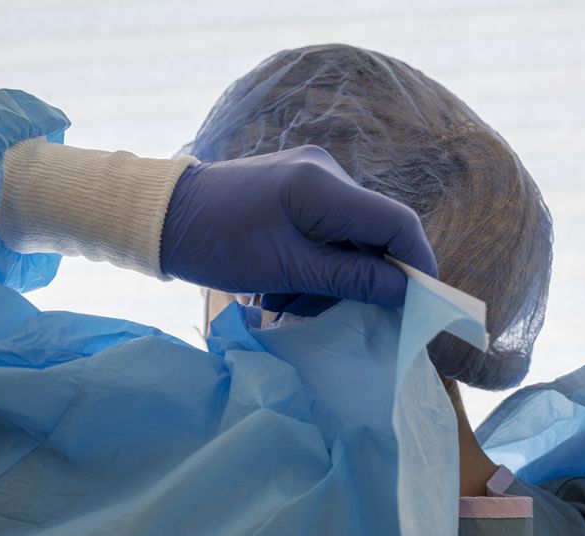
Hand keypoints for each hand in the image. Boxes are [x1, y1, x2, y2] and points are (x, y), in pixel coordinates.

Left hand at [160, 145, 436, 306]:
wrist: (161, 215)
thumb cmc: (215, 244)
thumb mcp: (284, 271)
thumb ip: (349, 279)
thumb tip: (405, 293)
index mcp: (322, 187)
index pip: (397, 223)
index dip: (418, 265)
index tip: (423, 305)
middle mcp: (326, 172)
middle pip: (377, 231)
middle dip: (367, 279)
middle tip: (347, 316)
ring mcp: (313, 177)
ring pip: (353, 236)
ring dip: (336, 277)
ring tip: (291, 303)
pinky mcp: (300, 188)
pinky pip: (330, 231)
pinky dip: (319, 265)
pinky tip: (285, 288)